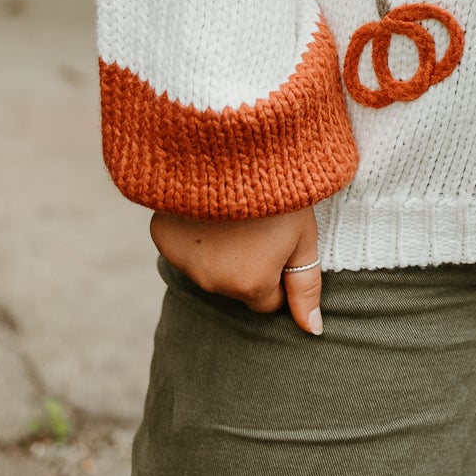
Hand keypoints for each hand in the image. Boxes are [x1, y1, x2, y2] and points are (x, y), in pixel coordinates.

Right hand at [149, 205, 323, 334]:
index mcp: (250, 285)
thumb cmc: (279, 189)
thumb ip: (306, 287)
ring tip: (234, 211)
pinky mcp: (162, 238)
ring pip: (209, 268)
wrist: (234, 143)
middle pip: (236, 286)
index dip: (278, 271)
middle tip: (257, 221)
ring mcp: (184, 262)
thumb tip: (313, 331)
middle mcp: (212, 283)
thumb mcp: (303, 235)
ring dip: (220, 249)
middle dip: (247, 263)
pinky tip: (206, 204)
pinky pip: (183, 247)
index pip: (268, 300)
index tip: (280, 240)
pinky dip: (194, 232)